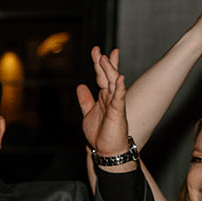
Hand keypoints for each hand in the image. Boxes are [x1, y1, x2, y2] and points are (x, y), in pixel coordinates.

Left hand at [75, 46, 132, 164]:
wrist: (107, 150)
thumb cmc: (100, 133)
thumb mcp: (87, 113)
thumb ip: (85, 100)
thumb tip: (80, 86)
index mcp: (103, 97)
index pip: (102, 76)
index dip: (100, 64)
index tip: (97, 51)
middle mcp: (110, 98)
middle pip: (108, 76)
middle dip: (104, 62)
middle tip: (99, 50)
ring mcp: (115, 104)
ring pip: (113, 83)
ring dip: (110, 71)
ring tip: (106, 58)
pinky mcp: (117, 112)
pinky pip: (119, 98)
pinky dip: (119, 88)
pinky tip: (120, 79)